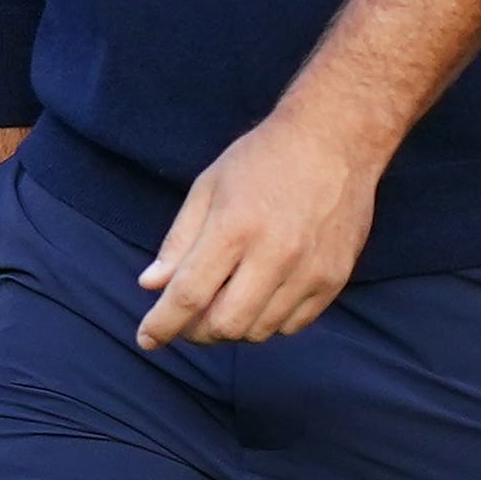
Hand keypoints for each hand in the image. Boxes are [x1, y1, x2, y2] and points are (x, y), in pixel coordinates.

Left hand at [133, 107, 381, 348]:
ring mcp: (308, 271)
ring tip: (225, 301)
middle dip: (196, 332)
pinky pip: (292, 325)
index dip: (162, 323)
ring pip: (259, 330)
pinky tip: (259, 296)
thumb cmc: (261, 159)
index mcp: (233, 228)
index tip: (146, 339)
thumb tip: (151, 285)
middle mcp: (274, 255)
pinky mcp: (334, 279)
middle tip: (187, 319)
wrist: (334, 140)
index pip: (189, 295)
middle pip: (225, 325)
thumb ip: (179, 241)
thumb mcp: (208, 187)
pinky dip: (268, 321)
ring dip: (233, 327)